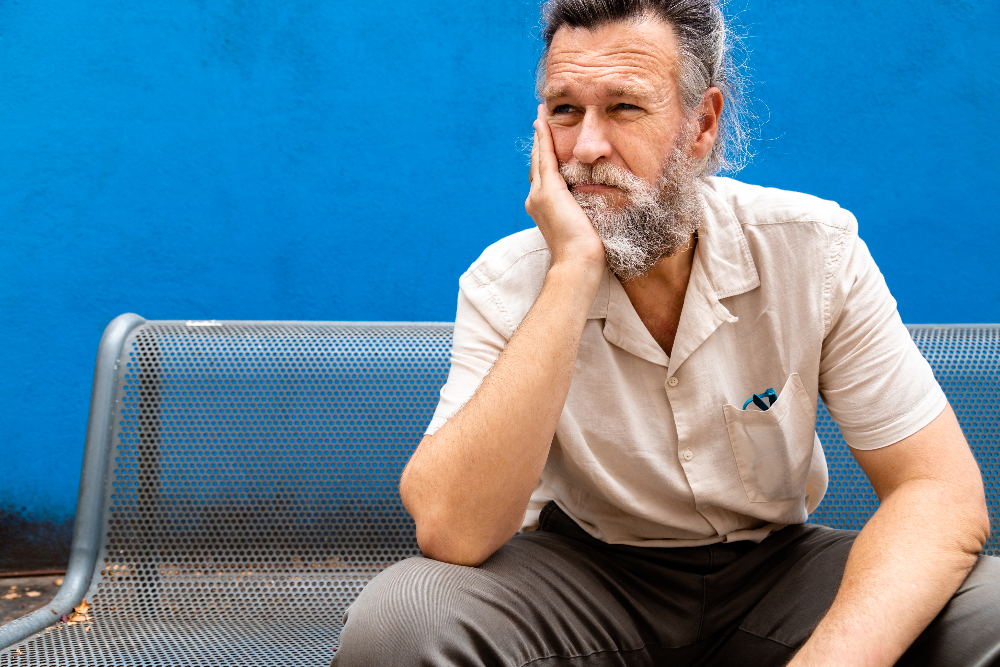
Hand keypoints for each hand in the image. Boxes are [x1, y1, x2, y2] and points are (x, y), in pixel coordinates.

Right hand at [525, 104, 605, 272]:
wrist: (578, 262)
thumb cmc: (587, 252)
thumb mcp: (585, 225)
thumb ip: (585, 211)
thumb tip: (598, 205)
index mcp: (544, 208)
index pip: (545, 177)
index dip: (545, 159)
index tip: (547, 144)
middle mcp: (536, 199)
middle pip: (538, 164)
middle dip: (540, 143)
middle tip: (540, 122)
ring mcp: (539, 194)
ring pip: (539, 158)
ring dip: (540, 136)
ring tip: (540, 117)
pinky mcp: (548, 190)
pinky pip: (545, 157)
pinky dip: (544, 139)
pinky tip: (543, 123)